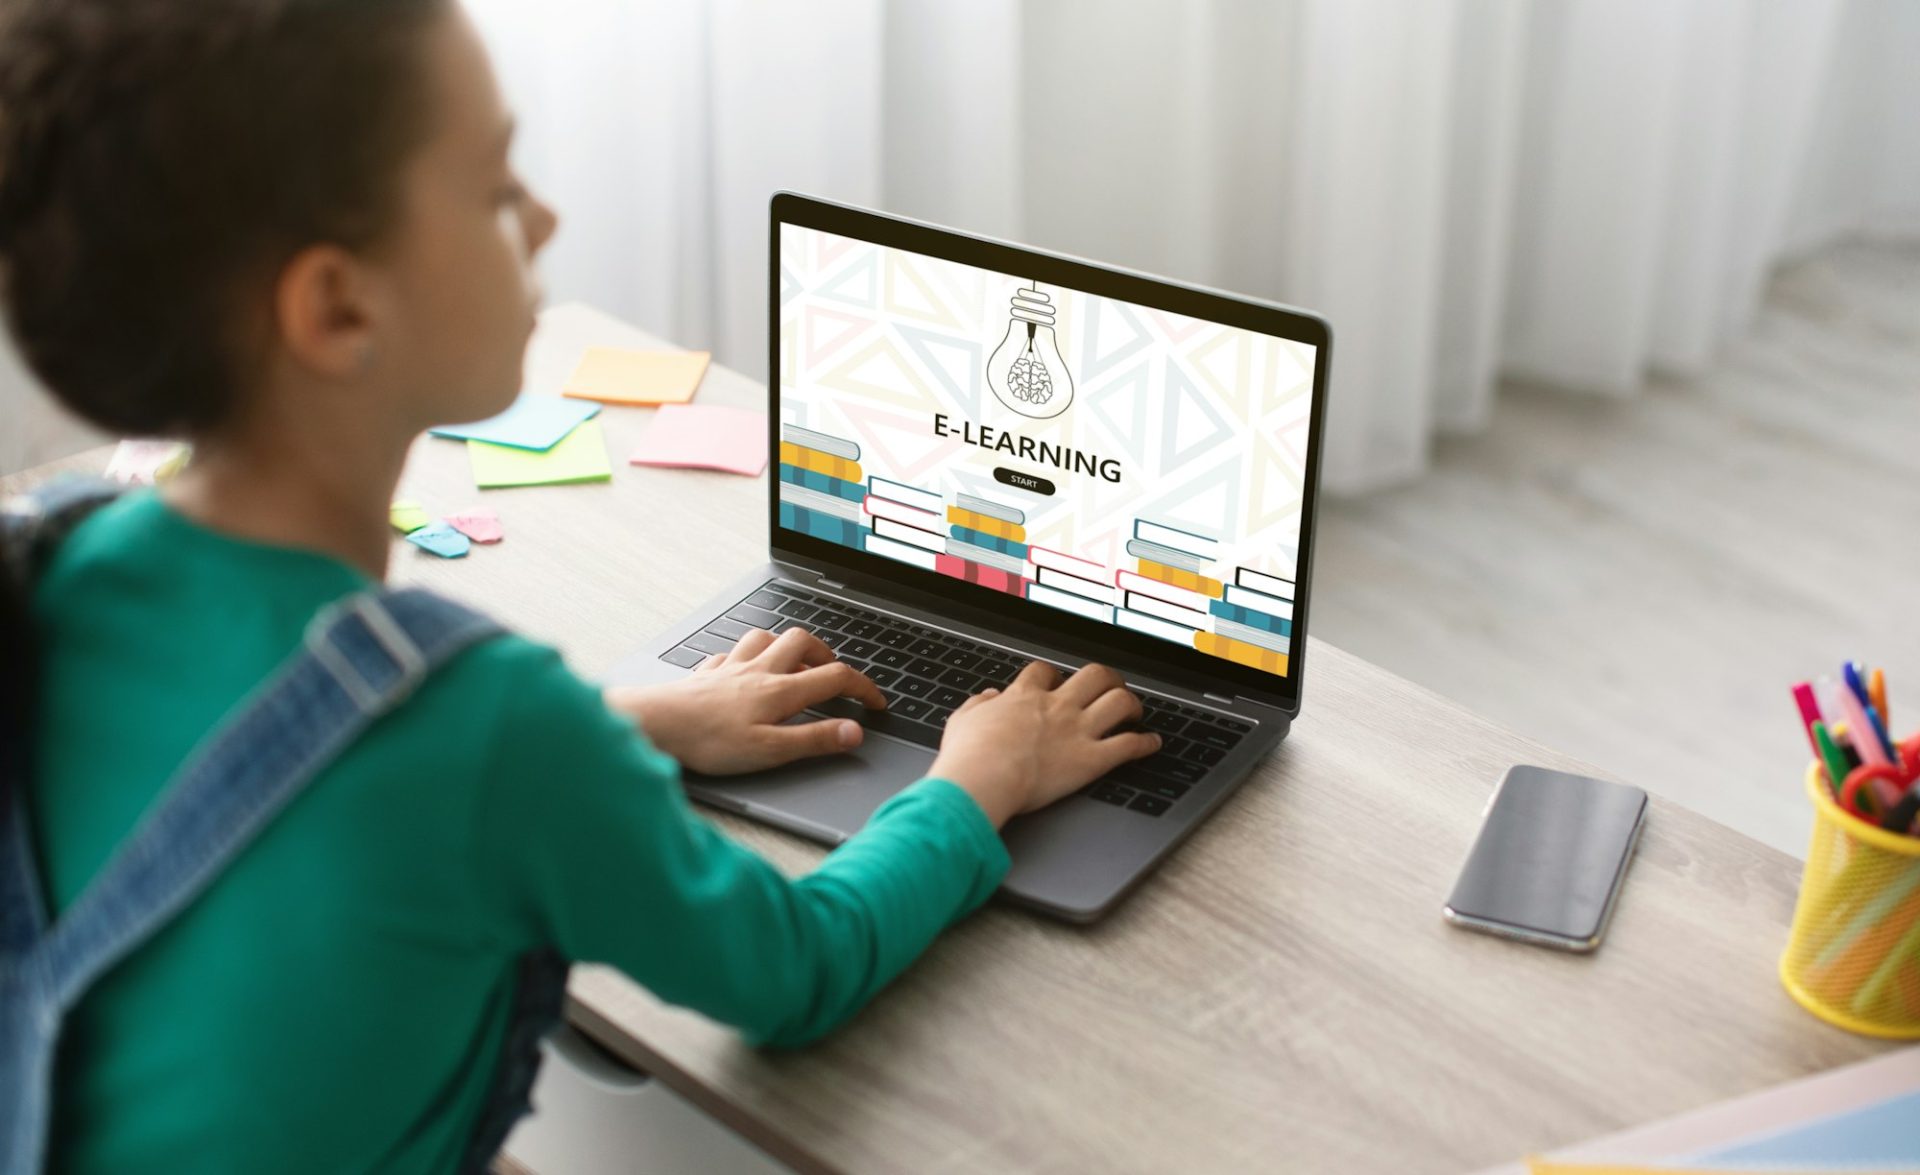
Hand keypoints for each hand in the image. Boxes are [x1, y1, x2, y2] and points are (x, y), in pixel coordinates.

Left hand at [604, 627, 883, 774]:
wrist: (657, 725)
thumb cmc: (709, 741)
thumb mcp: (771, 751)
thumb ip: (815, 739)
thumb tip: (853, 732)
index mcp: (780, 690)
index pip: (835, 677)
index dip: (863, 687)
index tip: (876, 702)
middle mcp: (758, 671)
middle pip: (802, 642)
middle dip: (826, 653)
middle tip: (835, 673)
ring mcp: (730, 668)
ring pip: (765, 638)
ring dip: (785, 645)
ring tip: (793, 662)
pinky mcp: (705, 673)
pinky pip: (730, 653)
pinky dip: (744, 656)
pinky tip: (741, 668)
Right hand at [928, 661, 1161, 827]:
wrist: (983, 779)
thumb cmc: (968, 755)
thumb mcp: (961, 721)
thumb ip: (978, 705)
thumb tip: (988, 697)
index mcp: (1024, 697)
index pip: (1045, 672)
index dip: (1054, 676)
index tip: (1055, 684)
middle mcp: (1057, 707)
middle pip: (1094, 675)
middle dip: (1107, 678)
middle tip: (1110, 687)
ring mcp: (1077, 731)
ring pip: (1119, 701)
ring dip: (1131, 704)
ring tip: (1134, 711)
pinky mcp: (1091, 760)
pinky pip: (1129, 745)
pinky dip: (1145, 743)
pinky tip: (1152, 743)